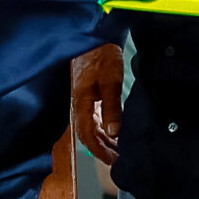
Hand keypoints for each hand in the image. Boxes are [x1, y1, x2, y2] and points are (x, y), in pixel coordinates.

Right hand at [72, 44, 123, 165]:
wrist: (96, 38)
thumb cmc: (102, 57)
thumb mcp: (110, 82)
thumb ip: (112, 108)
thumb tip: (113, 132)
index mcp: (81, 104)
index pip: (87, 135)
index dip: (99, 150)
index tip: (112, 161)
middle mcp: (79, 105)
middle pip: (88, 134)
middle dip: (102, 149)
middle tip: (118, 159)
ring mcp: (83, 100)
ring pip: (91, 127)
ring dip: (103, 139)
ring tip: (118, 149)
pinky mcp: (88, 95)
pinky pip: (93, 118)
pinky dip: (104, 128)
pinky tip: (114, 132)